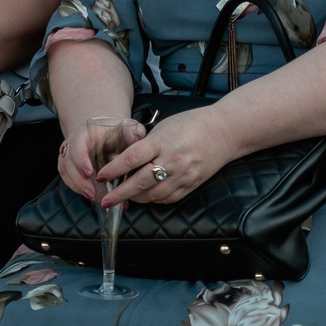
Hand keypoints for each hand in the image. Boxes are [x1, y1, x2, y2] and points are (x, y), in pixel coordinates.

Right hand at [60, 119, 144, 199]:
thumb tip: (136, 139)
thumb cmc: (115, 130)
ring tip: (94, 198)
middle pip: (68, 162)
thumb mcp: (127, 127)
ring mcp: (69, 156)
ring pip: (66, 172)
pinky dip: (79, 189)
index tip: (89, 173)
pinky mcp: (69, 167)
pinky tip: (95, 198)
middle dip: (79, 180)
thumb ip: (133, 132)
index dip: (80, 159)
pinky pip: (69, 179)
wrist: (102, 131)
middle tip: (92, 194)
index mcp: (85, 133)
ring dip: (78, 187)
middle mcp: (73, 144)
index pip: (77, 145)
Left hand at [92, 106, 243, 207]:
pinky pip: (168, 198)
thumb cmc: (191, 124)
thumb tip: (125, 160)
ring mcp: (183, 175)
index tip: (101, 176)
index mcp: (162, 142)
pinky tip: (146, 197)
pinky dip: (154, 200)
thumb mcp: (164, 126)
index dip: (114, 170)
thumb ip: (146, 144)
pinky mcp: (192, 185)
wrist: (224, 132)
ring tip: (124, 198)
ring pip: (154, 195)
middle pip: (141, 182)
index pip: (132, 158)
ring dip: (136, 198)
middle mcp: (173, 160)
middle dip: (120, 194)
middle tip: (105, 201)